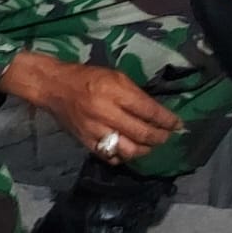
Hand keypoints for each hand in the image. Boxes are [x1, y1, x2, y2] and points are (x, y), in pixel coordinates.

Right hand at [2, 51, 180, 165]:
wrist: (53, 86)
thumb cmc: (86, 77)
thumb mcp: (114, 76)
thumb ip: (135, 94)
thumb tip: (157, 113)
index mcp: (114, 90)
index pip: (149, 111)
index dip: (168, 120)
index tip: (178, 124)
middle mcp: (105, 112)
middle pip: (142, 133)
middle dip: (160, 137)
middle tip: (167, 136)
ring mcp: (95, 129)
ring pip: (129, 150)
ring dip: (145, 150)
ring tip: (150, 145)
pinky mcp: (86, 141)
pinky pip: (111, 157)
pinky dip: (124, 156)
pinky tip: (128, 150)